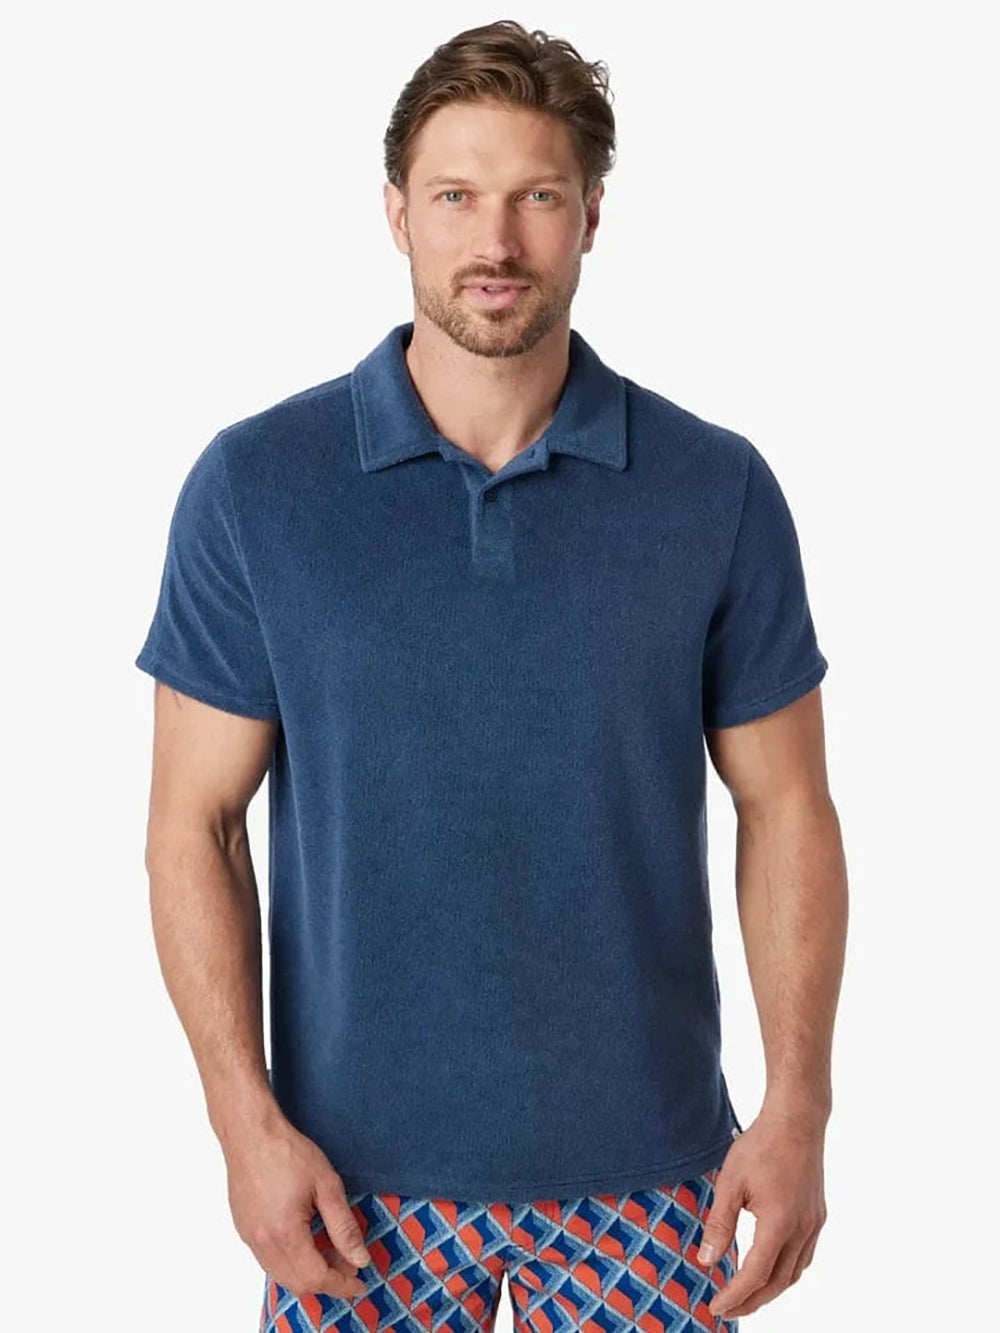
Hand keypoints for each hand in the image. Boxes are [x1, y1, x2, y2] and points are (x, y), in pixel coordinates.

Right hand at [222, 1114, 372, 1300]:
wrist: (251, 1134)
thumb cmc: (288, 1153)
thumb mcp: (327, 1185)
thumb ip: (344, 1227)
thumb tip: (360, 1259)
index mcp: (285, 1234)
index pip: (317, 1278)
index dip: (342, 1285)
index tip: (361, 1284)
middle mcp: (263, 1243)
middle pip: (298, 1284)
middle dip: (328, 1281)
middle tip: (350, 1263)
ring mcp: (250, 1239)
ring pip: (282, 1275)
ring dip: (309, 1273)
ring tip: (332, 1251)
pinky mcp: (244, 1230)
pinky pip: (270, 1261)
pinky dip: (292, 1262)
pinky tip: (308, 1241)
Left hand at [696, 1105, 826, 1319]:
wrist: (797, 1120)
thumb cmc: (761, 1145)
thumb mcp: (730, 1182)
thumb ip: (719, 1223)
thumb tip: (707, 1260)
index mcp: (779, 1225)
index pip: (755, 1275)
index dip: (735, 1295)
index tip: (717, 1307)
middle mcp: (802, 1230)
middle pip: (778, 1283)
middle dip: (752, 1302)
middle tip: (729, 1310)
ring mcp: (814, 1224)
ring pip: (794, 1273)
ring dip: (771, 1289)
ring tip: (747, 1295)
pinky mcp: (817, 1215)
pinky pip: (804, 1256)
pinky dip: (786, 1271)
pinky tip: (772, 1268)